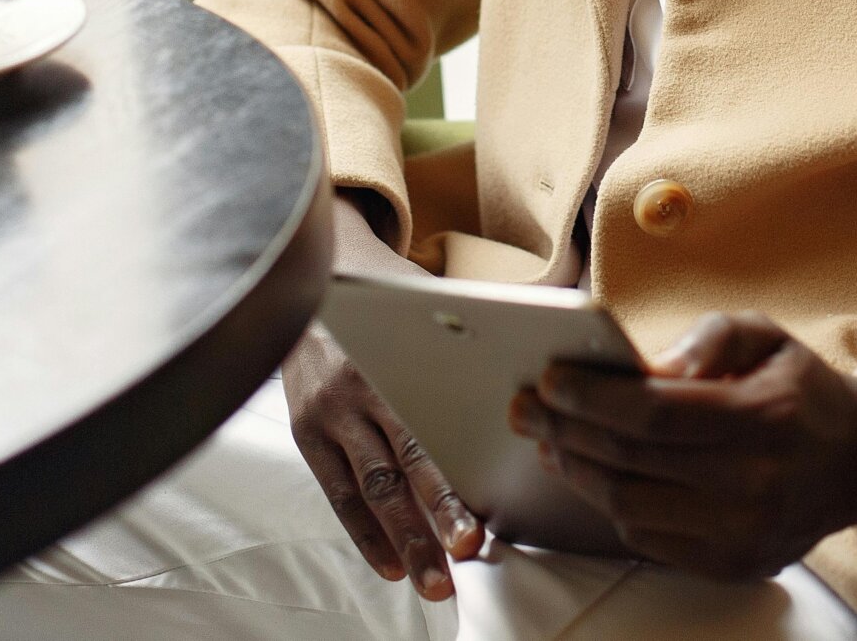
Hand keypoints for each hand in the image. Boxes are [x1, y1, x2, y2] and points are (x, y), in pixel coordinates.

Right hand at [282, 195, 482, 600]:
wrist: (310, 274)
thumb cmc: (387, 294)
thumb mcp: (428, 302)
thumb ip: (476, 334)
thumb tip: (550, 348)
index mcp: (392, 360)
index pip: (425, 435)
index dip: (451, 485)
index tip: (481, 524)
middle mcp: (357, 391)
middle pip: (399, 469)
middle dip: (433, 519)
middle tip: (464, 557)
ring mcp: (326, 415)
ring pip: (369, 489)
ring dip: (402, 539)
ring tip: (431, 581)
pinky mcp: (306, 431)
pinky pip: (336, 492)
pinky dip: (363, 532)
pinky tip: (390, 564)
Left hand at [508, 311, 856, 579]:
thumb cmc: (799, 389)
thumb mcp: (766, 335)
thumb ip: (710, 338)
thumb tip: (651, 367)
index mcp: (765, 419)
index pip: (656, 416)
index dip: (592, 399)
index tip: (548, 379)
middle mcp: (756, 485)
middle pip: (631, 463)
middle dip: (566, 430)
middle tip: (529, 405)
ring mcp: (743, 535)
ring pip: (628, 506)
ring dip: (577, 469)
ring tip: (551, 436)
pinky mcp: (732, 566)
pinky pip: (647, 538)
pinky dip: (609, 502)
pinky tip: (590, 470)